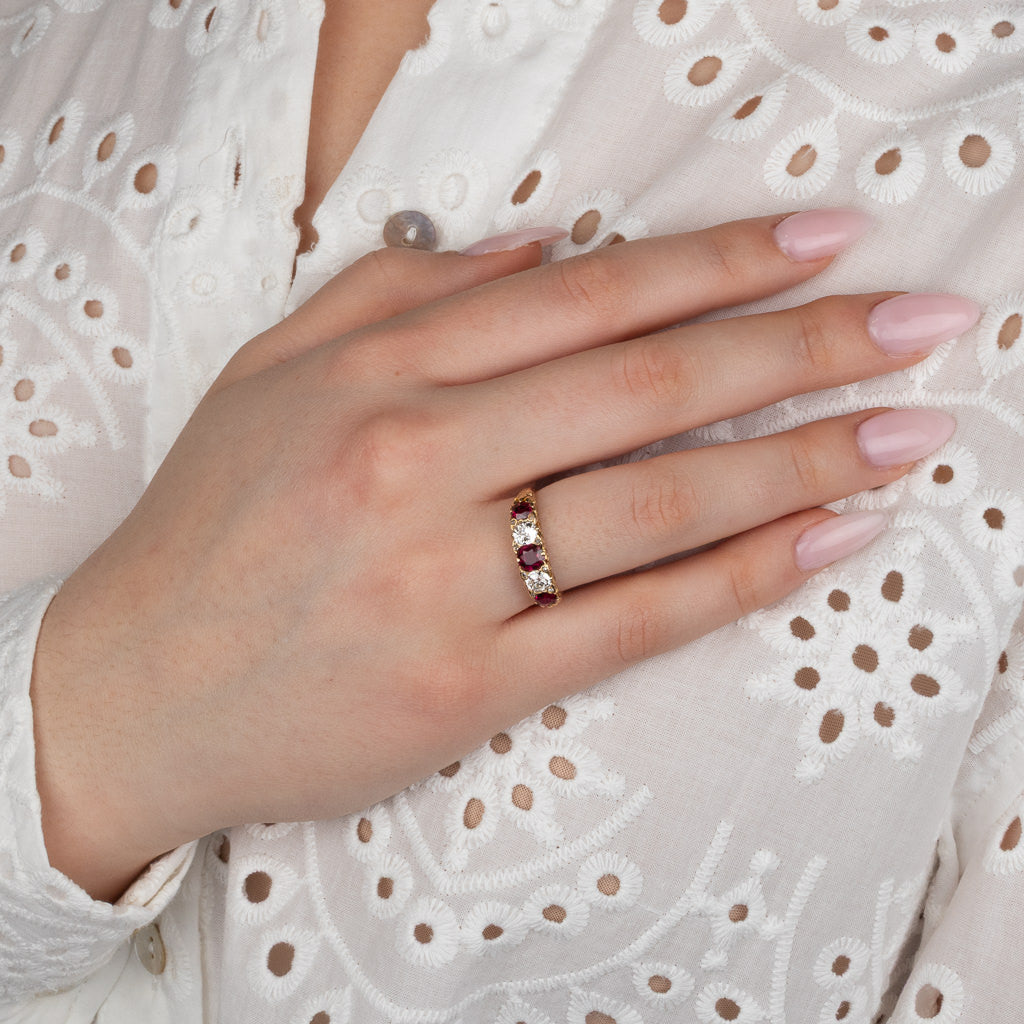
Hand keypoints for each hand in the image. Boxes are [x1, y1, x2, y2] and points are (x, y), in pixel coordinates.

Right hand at [30, 211, 975, 900]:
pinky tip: (821, 542)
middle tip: (915, 326)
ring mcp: (445, 581)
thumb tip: (542, 249)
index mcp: (377, 373)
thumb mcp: (275, 374)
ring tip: (902, 433)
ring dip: (799, 461)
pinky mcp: (464, 687)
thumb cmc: (208, 529)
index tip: (823, 244)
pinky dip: (739, 579)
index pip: (591, 297)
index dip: (723, 263)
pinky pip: (630, 622)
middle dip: (803, 347)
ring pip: (658, 503)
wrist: (131, 687)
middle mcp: (416, 461)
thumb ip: (403, 293)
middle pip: (649, 386)